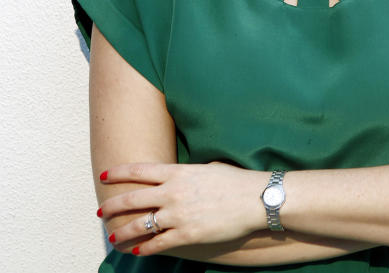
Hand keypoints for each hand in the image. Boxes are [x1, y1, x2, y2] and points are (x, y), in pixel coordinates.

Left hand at [98, 161, 266, 255]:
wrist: (256, 199)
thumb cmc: (236, 181)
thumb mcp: (208, 169)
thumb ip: (187, 175)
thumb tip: (177, 178)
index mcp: (178, 173)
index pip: (139, 171)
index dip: (118, 173)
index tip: (105, 176)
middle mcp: (173, 193)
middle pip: (131, 199)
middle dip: (112, 206)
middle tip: (102, 211)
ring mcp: (178, 215)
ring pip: (139, 226)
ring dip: (123, 232)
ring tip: (114, 237)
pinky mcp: (187, 234)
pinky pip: (158, 243)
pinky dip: (145, 248)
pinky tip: (138, 250)